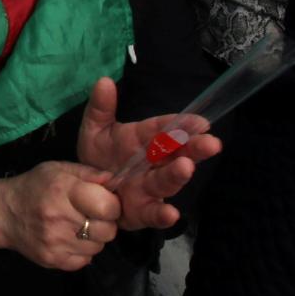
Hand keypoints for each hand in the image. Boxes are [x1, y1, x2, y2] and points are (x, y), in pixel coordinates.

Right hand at [0, 161, 120, 269]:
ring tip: (77, 227)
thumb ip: (88, 173)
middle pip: (107, 231)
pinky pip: (85, 261)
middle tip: (91, 216)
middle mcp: (59, 217)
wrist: (3, 212)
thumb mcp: (58, 169)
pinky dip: (82, 252)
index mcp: (63, 190)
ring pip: (98, 247)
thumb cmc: (34, 187)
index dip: (112, 205)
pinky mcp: (53, 260)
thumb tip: (114, 181)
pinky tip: (69, 239)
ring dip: (93, 238)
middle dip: (105, 223)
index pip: (107, 207)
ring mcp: (55, 242)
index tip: (104, 203)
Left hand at [76, 77, 220, 230]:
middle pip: (176, 154)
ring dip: (178, 175)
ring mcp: (150, 188)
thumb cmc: (97, 155)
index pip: (166, 128)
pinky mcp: (142, 212)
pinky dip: (163, 215)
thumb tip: (104, 80)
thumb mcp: (94, 128)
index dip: (183, 124)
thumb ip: (101, 107)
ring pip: (168, 181)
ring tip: (186, 167)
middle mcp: (154, 163)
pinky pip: (154, 214)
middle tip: (211, 143)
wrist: (83, 188)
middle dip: (194, 148)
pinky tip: (171, 213)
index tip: (201, 121)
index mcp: (145, 138)